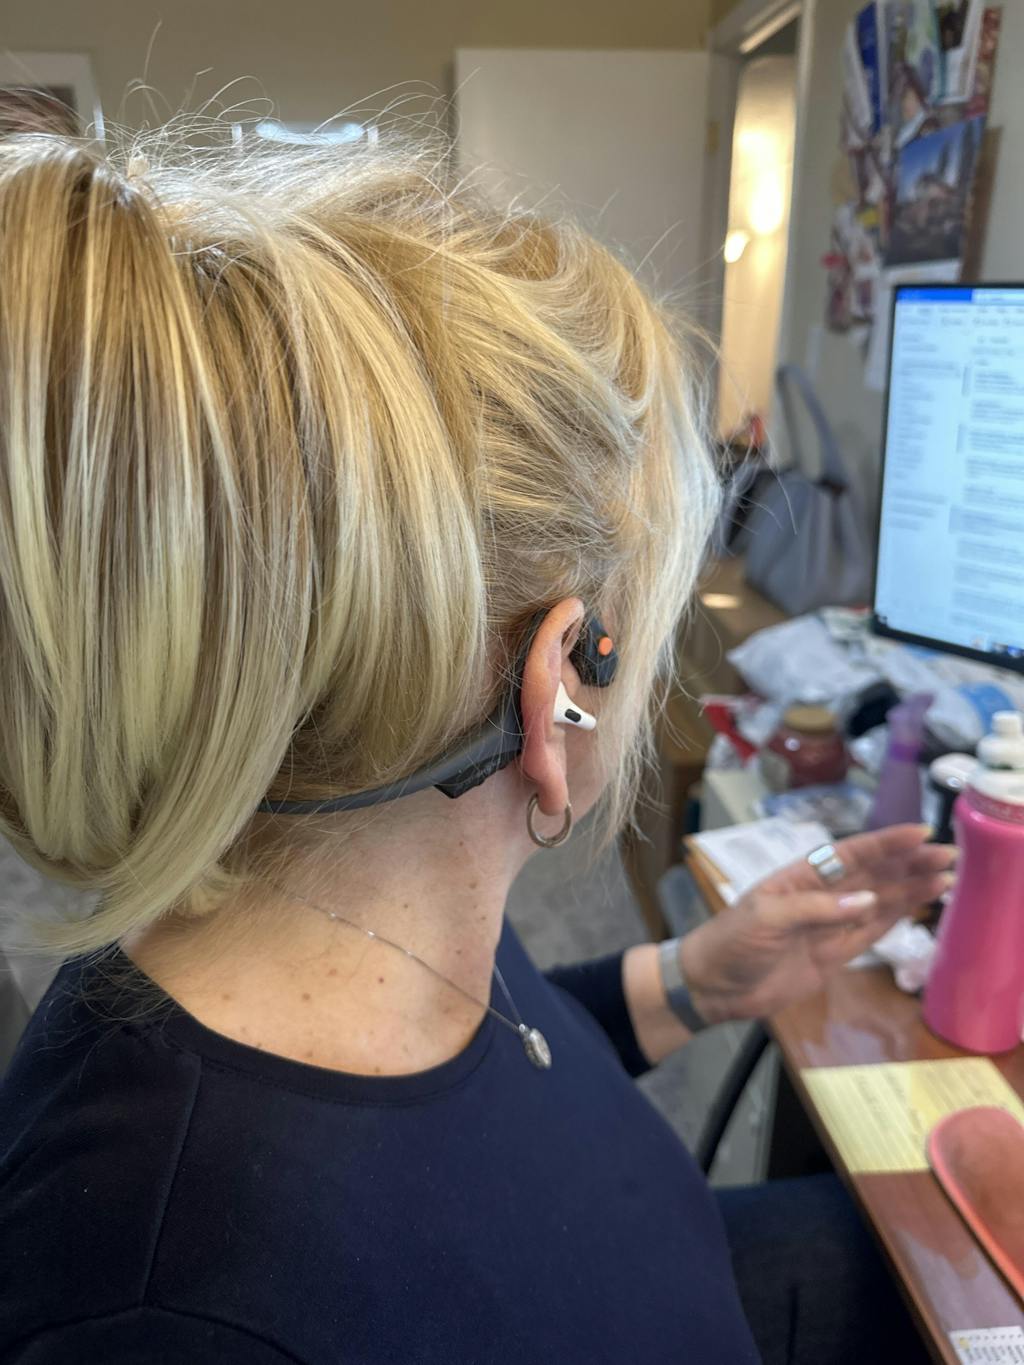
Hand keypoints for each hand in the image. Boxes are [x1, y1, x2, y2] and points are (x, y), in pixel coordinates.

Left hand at [679, 825, 956, 1023]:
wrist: (714, 986)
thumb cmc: (731, 942)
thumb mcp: (766, 918)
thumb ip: (816, 909)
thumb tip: (865, 901)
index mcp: (801, 875)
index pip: (851, 853)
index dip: (887, 843)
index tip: (920, 833)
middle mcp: (821, 895)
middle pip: (873, 876)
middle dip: (910, 864)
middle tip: (949, 856)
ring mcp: (830, 925)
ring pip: (879, 903)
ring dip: (911, 891)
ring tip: (946, 879)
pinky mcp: (834, 954)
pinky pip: (871, 932)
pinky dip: (896, 920)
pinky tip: (920, 907)